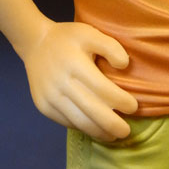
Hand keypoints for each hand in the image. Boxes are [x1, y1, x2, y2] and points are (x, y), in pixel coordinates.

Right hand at [23, 20, 137, 140]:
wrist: (35, 43)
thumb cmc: (68, 38)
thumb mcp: (90, 33)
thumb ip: (110, 47)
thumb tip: (124, 66)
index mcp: (75, 64)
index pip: (103, 89)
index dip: (121, 101)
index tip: (134, 107)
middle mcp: (61, 83)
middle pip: (92, 111)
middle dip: (113, 125)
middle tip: (127, 132)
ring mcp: (50, 97)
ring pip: (79, 122)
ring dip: (99, 132)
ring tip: (113, 136)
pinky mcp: (43, 106)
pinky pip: (66, 122)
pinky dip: (83, 128)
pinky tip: (95, 128)